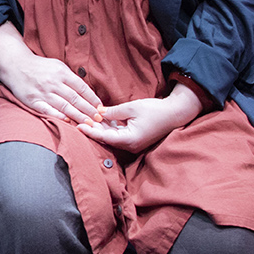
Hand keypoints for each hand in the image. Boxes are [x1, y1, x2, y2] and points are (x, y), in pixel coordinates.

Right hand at [0, 53, 104, 125]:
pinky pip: (47, 110)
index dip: (92, 98)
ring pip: (64, 106)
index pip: (81, 87)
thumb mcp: (57, 65)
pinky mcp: (33, 100)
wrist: (16, 65)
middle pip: (75, 98)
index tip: (100, 108)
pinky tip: (66, 121)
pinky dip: (57, 115)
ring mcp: (43, 92)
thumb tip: (86, 91)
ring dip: (77, 116)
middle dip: (88, 110)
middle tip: (98, 119)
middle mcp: (53, 82)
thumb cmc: (39, 66)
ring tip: (88, 123)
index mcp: (61, 72)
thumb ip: (70, 77)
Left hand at [77, 86, 201, 153]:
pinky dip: (109, 128)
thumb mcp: (132, 108)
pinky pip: (118, 135)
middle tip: (77, 121)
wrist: (175, 113)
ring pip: (111, 137)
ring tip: (84, 120)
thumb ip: (114, 112)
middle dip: (92, 130)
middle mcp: (130, 145)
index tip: (77, 126)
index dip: (90, 131)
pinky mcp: (135, 139)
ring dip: (100, 129)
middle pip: (106, 139)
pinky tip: (99, 120)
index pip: (104, 137)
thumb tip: (99, 112)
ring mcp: (133, 143)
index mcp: (129, 140)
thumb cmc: (155, 110)